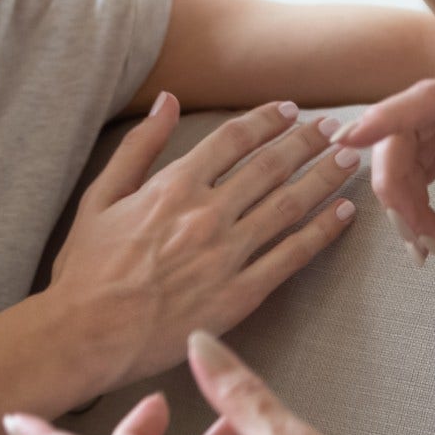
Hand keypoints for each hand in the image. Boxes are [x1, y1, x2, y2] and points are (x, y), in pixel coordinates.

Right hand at [46, 93, 359, 388]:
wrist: (86, 334)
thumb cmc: (86, 269)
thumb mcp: (100, 196)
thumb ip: (138, 146)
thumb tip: (167, 100)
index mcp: (173, 186)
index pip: (233, 139)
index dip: (267, 120)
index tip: (290, 110)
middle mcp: (207, 214)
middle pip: (270, 166)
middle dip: (307, 141)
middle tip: (334, 128)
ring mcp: (227, 255)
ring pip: (289, 205)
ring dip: (324, 178)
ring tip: (348, 160)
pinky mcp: (240, 295)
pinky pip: (291, 257)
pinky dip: (322, 232)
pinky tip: (343, 215)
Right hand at [334, 59, 434, 261]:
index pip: (427, 99)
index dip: (385, 117)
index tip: (348, 138)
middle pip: (402, 136)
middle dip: (398, 193)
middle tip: (423, 247)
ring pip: (403, 151)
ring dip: (404, 201)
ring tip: (429, 249)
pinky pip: (418, 159)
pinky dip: (416, 195)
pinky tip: (427, 229)